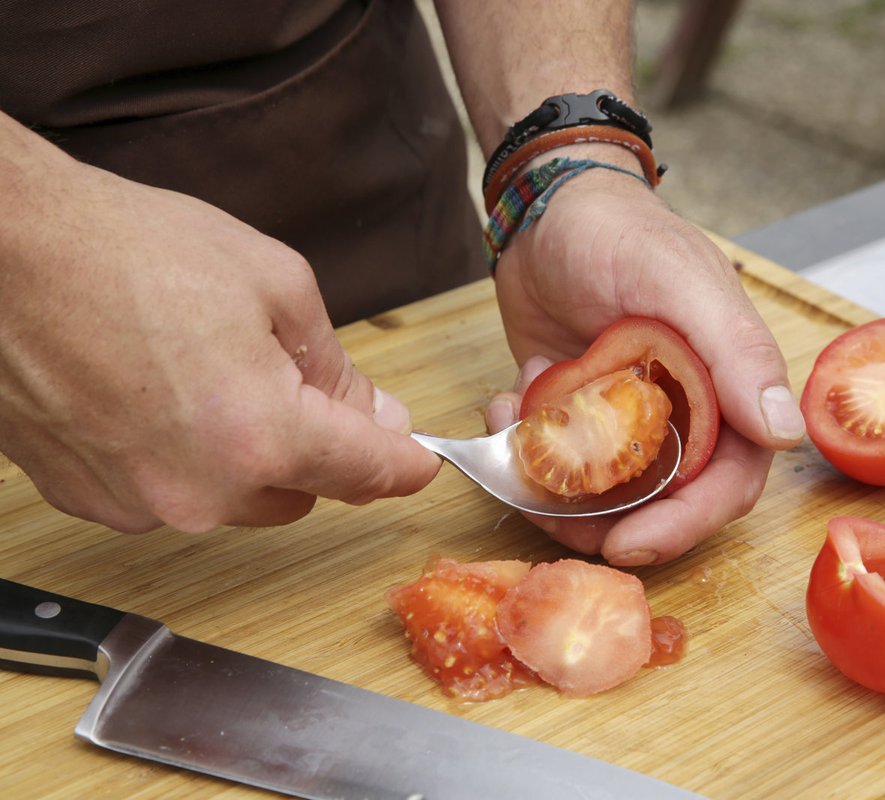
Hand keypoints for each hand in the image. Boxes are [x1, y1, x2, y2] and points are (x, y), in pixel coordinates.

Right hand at [0, 138, 440, 532]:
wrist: (3, 249)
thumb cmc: (129, 250)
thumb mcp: (275, 283)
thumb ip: (336, 367)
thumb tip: (374, 416)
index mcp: (261, 436)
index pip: (365, 472)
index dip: (403, 465)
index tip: (419, 461)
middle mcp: (201, 492)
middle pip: (303, 493)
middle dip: (317, 447)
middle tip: (296, 378)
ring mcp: (139, 505)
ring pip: (237, 499)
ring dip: (248, 454)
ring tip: (209, 372)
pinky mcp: (89, 500)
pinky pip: (171, 494)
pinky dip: (185, 458)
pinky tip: (158, 395)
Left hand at [486, 152, 806, 564]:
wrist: (543, 209)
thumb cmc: (619, 232)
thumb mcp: (678, 281)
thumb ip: (735, 351)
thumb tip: (785, 432)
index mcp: (727, 387)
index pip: (728, 481)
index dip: (687, 522)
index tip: (632, 543)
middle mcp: (684, 412)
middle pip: (665, 501)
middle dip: (614, 525)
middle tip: (565, 530)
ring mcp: (625, 417)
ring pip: (606, 495)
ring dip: (559, 498)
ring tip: (516, 469)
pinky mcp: (575, 414)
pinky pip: (556, 463)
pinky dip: (524, 457)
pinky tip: (501, 412)